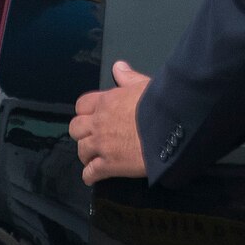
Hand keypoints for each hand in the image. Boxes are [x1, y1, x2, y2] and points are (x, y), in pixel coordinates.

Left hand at [70, 61, 150, 185]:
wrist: (169, 128)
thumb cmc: (160, 105)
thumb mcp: (144, 84)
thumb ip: (128, 77)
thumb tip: (118, 67)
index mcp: (107, 101)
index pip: (82, 105)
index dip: (85, 112)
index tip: (91, 117)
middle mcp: (99, 122)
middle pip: (75, 128)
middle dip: (82, 134)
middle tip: (91, 138)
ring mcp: (102, 145)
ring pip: (81, 150)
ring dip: (86, 154)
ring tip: (92, 158)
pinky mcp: (109, 165)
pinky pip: (91, 172)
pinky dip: (90, 175)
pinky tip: (92, 177)